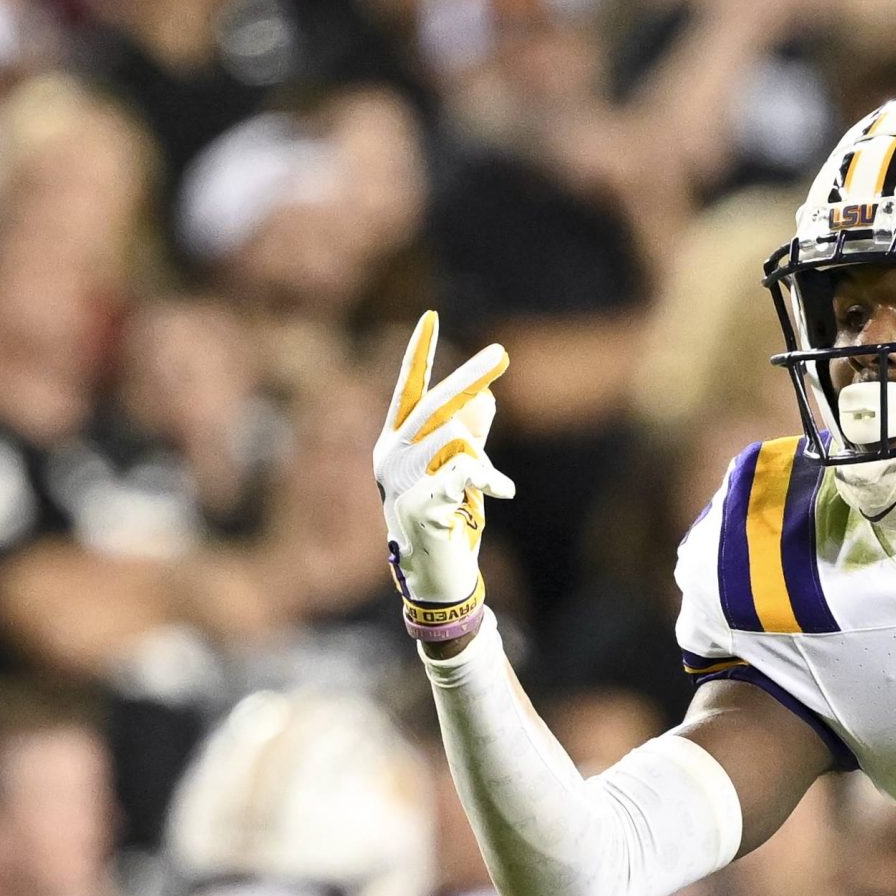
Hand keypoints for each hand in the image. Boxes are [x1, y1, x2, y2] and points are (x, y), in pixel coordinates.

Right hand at [374, 311, 512, 641]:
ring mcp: (401, 482)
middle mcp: (392, 457)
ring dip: (482, 461)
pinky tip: (503, 492)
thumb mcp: (459, 472)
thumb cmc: (448, 523)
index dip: (419, 353)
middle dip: (470, 377)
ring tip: (492, 487)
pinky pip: (461, 476)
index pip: (408, 390)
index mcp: (395, 444)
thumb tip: (485, 395)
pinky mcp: (419, 507)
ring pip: (454, 441)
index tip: (430, 316)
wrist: (437, 579)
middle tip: (501, 353)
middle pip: (435, 405)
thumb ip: (469, 435)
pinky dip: (488, 481)